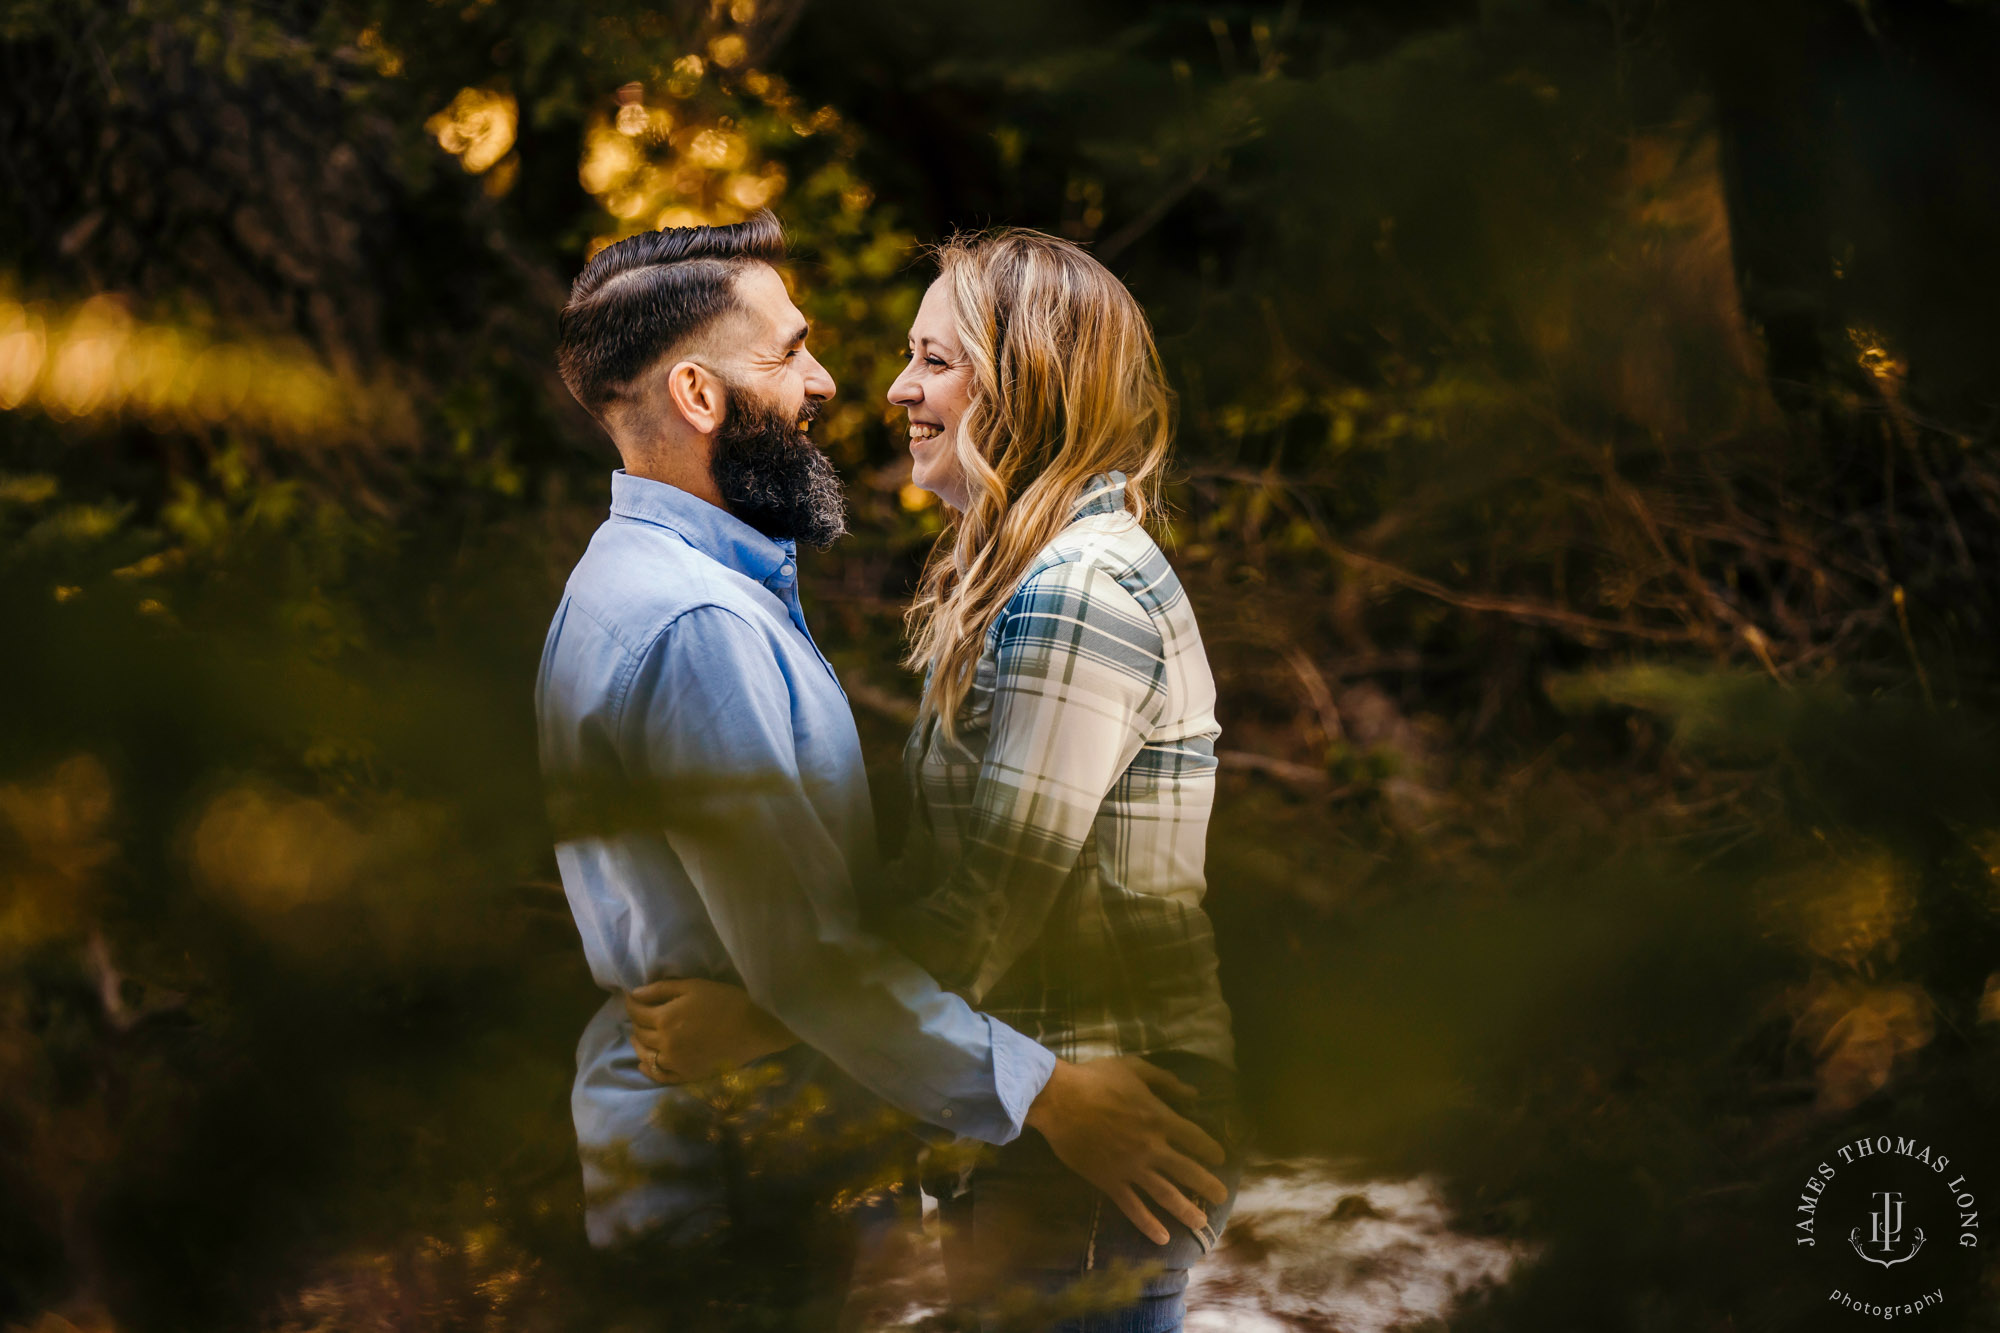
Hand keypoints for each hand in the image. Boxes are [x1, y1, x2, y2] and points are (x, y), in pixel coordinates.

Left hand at [624, 977, 797, 1083]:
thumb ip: (662, 989)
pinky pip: (660, 1075)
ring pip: (645, 1055)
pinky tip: (645, 1063)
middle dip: (635, 1021)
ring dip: (638, 1044)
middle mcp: (664, 1043)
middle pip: (639, 1033)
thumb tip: (635, 994)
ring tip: (638, 1036)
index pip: (637, 1012)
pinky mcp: (686, 1075)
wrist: (754, 1030)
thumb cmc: (726, 1002)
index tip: (631, 998)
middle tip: (639, 1014)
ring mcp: (675, 1062)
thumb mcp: (694, 986)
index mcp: (665, 1018)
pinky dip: (649, 1069)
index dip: (631, 1003)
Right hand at [1023, 1056, 1229, 1245]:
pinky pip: (1132, 1206)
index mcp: (1159, 1118)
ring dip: (1185, 1210)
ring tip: (1200, 1223)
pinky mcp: (1109, 1181)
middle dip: (1207, 1185)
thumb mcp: (1134, 1068)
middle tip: (1222, 1197)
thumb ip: (1165, 1080)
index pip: (1195, 1138)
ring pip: (1165, 1194)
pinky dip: (1147, 1224)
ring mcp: (1130, 1167)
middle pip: (1187, 1170)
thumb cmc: (1095, 1078)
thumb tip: (1193, 1093)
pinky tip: (1161, 1238)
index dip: (1210, 1149)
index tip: (1220, 1158)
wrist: (1059, 1099)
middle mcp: (1150, 1146)